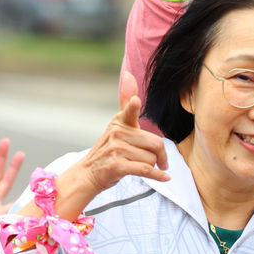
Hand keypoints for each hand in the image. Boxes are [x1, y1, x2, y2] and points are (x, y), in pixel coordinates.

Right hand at [50, 71, 169, 219]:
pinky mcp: (117, 166)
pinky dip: (157, 176)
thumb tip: (128, 75)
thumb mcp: (117, 125)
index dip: (132, 107)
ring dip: (152, 167)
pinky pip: (145, 170)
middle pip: (155, 143)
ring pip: (151, 159)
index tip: (135, 102)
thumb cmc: (109, 149)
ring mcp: (117, 150)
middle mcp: (118, 134)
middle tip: (161, 162)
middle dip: (161, 156)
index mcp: (120, 122)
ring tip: (141, 167)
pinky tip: (165, 178)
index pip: (128, 112)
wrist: (89, 173)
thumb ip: (126, 104)